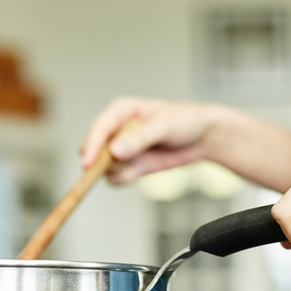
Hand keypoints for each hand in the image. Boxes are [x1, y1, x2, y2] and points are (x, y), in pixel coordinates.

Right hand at [82, 97, 217, 183]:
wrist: (202, 137)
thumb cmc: (184, 121)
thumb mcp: (163, 126)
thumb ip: (139, 139)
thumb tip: (115, 151)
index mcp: (120, 111)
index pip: (98, 129)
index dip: (91, 146)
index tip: (88, 164)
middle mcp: (115, 130)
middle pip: (94, 151)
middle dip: (104, 162)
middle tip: (124, 164)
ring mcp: (121, 150)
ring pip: (104, 168)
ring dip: (119, 170)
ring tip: (142, 162)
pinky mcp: (129, 165)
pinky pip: (116, 178)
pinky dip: (126, 178)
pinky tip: (142, 171)